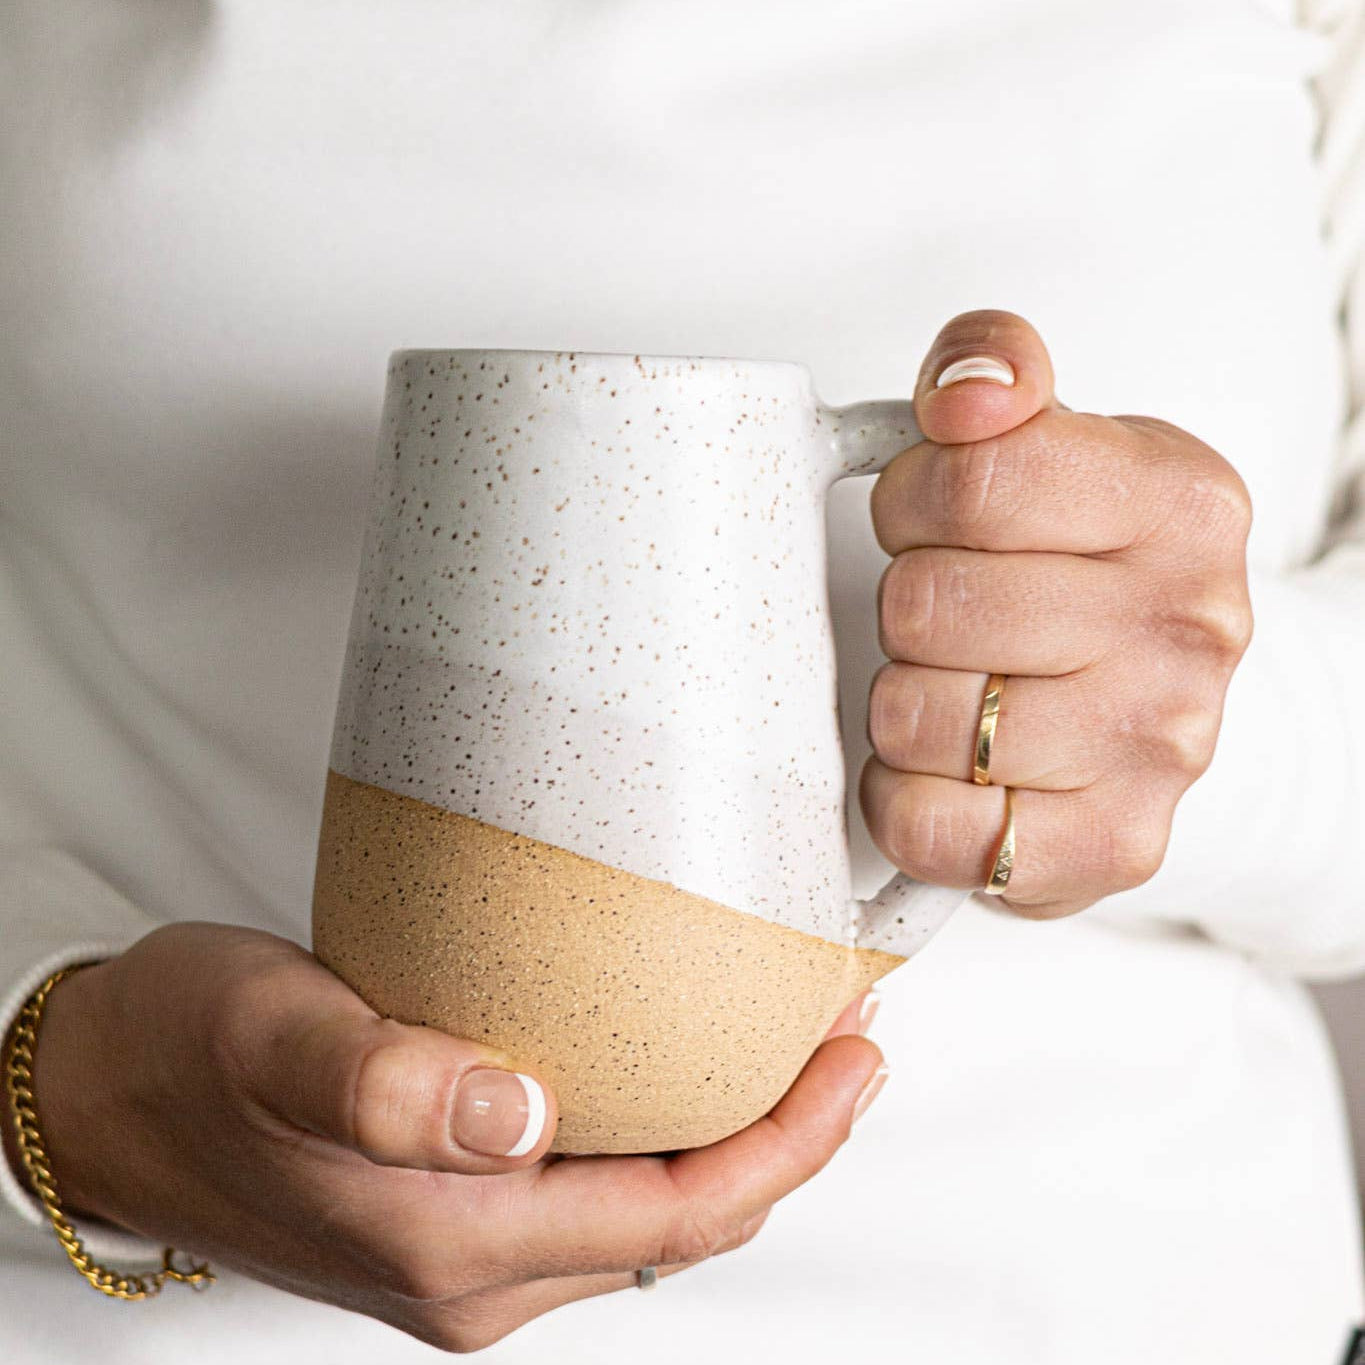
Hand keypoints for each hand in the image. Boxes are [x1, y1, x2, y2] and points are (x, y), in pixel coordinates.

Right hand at [3, 922, 882, 1350]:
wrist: (105, 1093)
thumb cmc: (182, 1051)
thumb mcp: (273, 1036)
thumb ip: (385, 1084)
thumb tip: (513, 1112)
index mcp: (454, 1244)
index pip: (679, 1214)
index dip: (788, 1145)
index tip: (854, 1058)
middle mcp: (474, 1270)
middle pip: (684, 1220)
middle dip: (784, 1138)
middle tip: (844, 1034)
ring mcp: (464, 1251)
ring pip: (645, 1207)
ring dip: (729, 1133)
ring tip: (783, 1039)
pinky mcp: (450, 1207)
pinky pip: (594, 1184)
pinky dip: (660, 1130)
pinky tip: (673, 1061)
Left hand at [862, 310, 1252, 917]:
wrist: (1160, 694)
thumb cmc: (1084, 566)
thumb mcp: (1053, 441)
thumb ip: (994, 368)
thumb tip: (970, 386)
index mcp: (1181, 503)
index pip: (974, 479)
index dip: (911, 497)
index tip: (928, 514)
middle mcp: (1190, 628)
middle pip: (928, 603)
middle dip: (904, 601)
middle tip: (943, 607)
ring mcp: (1159, 748)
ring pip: (914, 717)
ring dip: (900, 698)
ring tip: (952, 682)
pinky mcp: (1110, 846)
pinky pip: (930, 827)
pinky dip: (902, 797)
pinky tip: (942, 765)